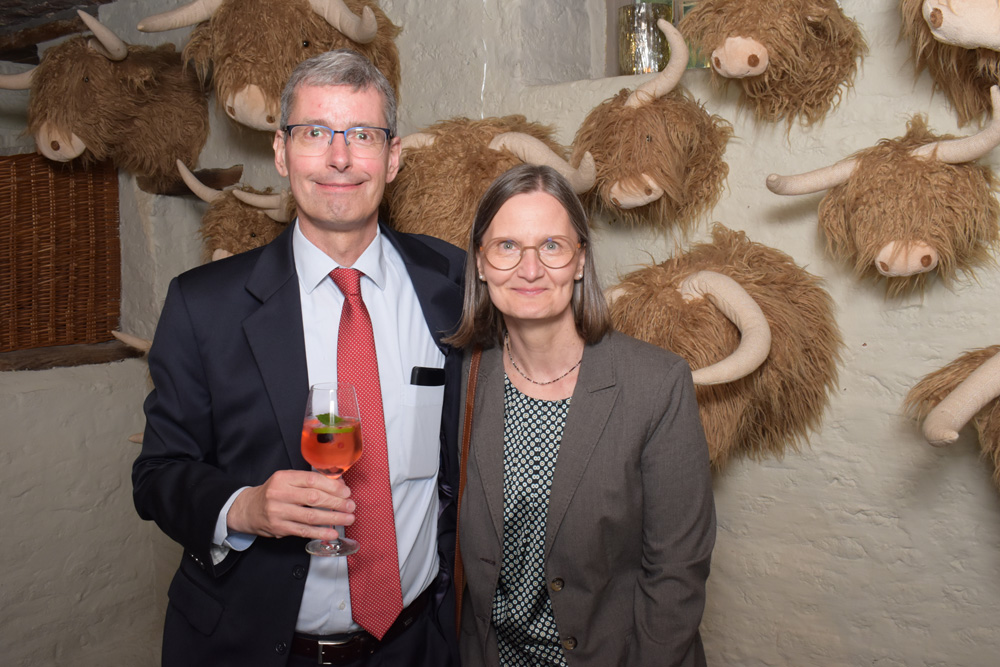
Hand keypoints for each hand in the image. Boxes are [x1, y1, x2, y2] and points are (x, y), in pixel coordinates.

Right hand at [227, 469, 355, 539]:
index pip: (312, 480)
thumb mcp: (287, 480)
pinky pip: (303, 531)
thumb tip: (338, 485)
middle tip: (351, 505)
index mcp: (284, 478)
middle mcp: (280, 494)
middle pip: (313, 498)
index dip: (332, 486)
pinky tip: (332, 533)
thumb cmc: (273, 493)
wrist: (248, 509)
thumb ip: (309, 482)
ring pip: (311, 516)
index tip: (346, 491)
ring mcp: (278, 512)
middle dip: (336, 502)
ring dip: (333, 518)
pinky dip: (320, 532)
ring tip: (348, 518)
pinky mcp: (279, 528)